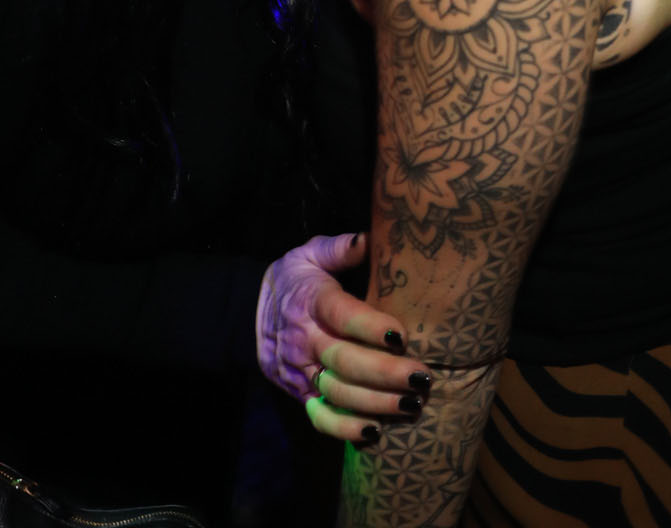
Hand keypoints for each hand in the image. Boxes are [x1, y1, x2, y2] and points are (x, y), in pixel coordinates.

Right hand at [256, 232, 431, 441]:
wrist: (248, 311)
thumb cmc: (294, 280)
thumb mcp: (310, 255)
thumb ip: (339, 249)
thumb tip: (370, 239)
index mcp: (310, 299)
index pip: (340, 314)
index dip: (369, 326)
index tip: (401, 334)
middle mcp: (304, 338)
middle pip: (343, 360)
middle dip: (385, 372)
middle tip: (422, 377)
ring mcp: (300, 370)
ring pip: (336, 393)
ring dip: (376, 403)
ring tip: (412, 404)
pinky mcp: (299, 394)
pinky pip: (320, 418)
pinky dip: (345, 430)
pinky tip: (375, 431)